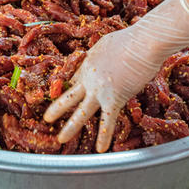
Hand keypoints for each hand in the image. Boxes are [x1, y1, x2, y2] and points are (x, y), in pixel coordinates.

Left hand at [44, 0, 188, 151]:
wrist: (142, 43)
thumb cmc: (131, 39)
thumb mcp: (108, 43)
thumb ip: (102, 54)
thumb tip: (105, 56)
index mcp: (88, 62)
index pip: (75, 79)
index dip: (69, 89)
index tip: (63, 96)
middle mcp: (89, 77)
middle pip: (69, 95)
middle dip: (57, 107)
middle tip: (47, 118)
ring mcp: (99, 89)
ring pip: (80, 112)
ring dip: (70, 127)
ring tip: (61, 139)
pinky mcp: (113, 98)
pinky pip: (106, 121)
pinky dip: (104, 136)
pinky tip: (100, 149)